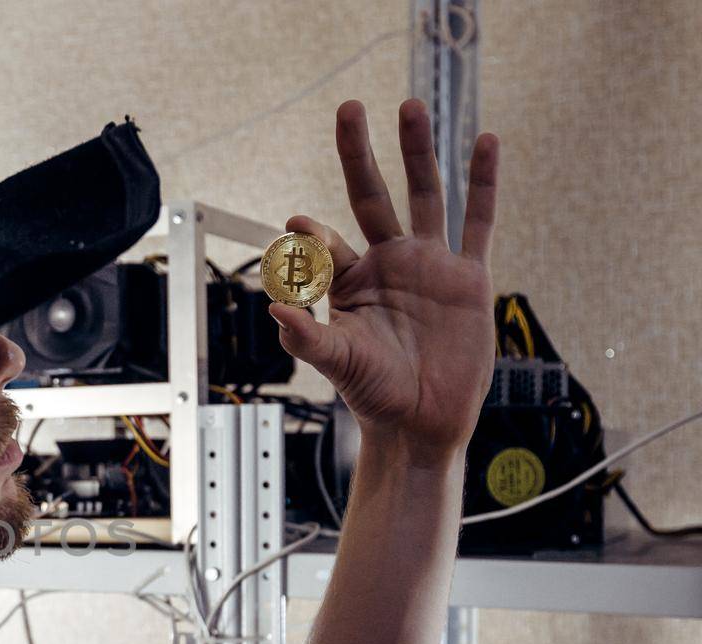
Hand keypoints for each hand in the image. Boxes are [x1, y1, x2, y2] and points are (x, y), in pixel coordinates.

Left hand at [270, 99, 499, 466]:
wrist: (422, 422)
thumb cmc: (374, 393)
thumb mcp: (337, 363)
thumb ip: (306, 336)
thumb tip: (274, 307)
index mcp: (350, 282)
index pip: (326, 243)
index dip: (311, 233)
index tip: (295, 226)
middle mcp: (388, 263)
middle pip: (372, 194)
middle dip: (359, 153)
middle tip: (349, 110)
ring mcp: (429, 265)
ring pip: (425, 194)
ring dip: (418, 151)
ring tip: (411, 106)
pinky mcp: (468, 276)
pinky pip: (478, 219)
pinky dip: (483, 181)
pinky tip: (484, 141)